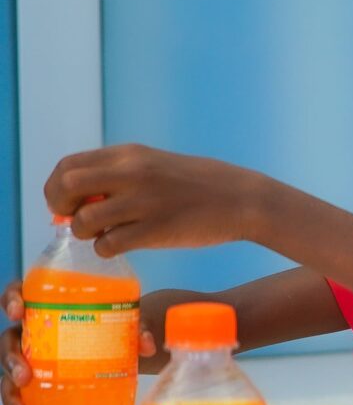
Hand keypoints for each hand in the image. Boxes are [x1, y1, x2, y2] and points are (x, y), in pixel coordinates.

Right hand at [2, 281, 156, 404]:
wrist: (120, 350)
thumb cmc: (113, 329)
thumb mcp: (127, 325)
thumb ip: (137, 329)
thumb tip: (148, 345)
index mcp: (47, 311)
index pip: (19, 295)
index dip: (11, 299)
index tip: (16, 311)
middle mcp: (33, 338)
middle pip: (8, 344)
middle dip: (11, 360)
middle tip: (25, 375)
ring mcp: (32, 366)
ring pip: (9, 379)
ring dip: (12, 397)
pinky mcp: (38, 393)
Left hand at [44, 144, 269, 256]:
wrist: (243, 200)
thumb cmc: (200, 185)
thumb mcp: (155, 165)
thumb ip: (119, 174)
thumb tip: (80, 197)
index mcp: (129, 155)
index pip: (68, 166)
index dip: (56, 188)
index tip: (68, 203)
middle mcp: (132, 173)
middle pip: (66, 187)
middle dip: (61, 209)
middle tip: (76, 220)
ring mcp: (143, 202)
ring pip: (84, 220)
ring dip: (85, 232)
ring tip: (104, 234)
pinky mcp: (156, 231)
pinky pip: (109, 244)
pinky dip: (106, 249)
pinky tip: (121, 246)